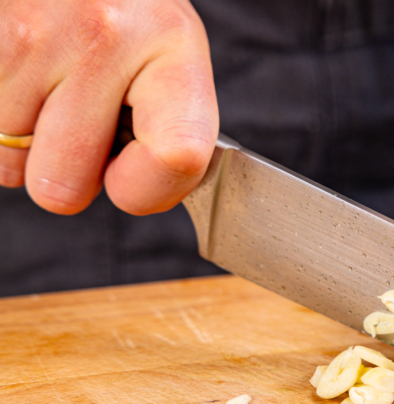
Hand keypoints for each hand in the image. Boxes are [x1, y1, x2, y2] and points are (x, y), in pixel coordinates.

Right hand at [0, 0, 217, 214]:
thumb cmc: (129, 19)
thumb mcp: (171, 60)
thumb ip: (168, 135)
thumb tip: (136, 194)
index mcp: (173, 49)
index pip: (175, 157)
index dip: (146, 191)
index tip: (131, 179)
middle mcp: (107, 37)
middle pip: (66, 185)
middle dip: (69, 173)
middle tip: (83, 126)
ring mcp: (36, 33)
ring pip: (11, 160)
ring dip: (27, 142)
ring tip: (52, 90)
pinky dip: (0, 116)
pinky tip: (26, 80)